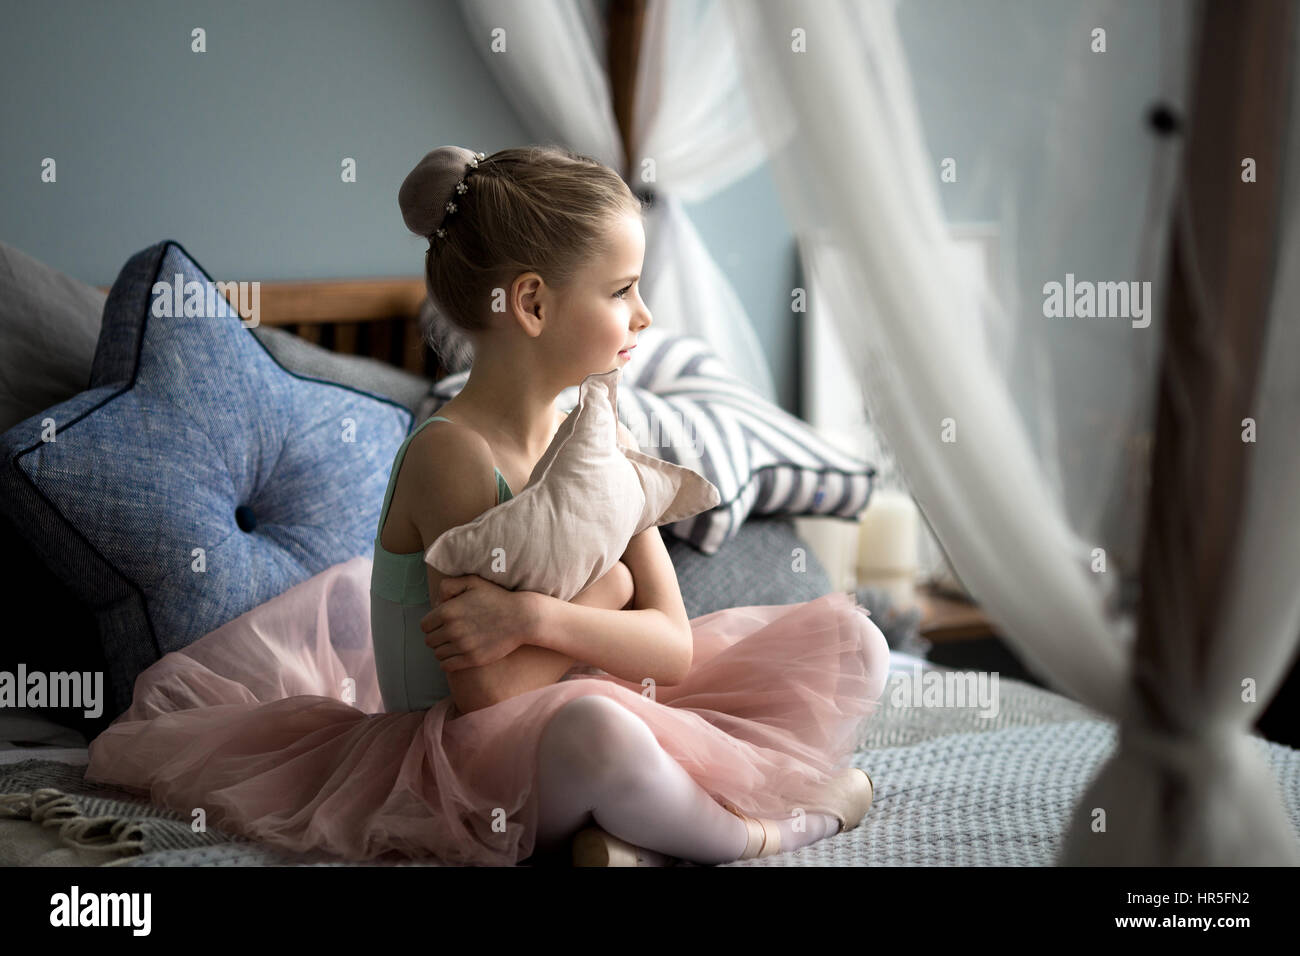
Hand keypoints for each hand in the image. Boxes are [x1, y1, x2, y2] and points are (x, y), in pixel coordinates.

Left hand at [420, 575, 536, 671]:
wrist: (522, 618)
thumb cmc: (497, 598)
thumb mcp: (473, 582)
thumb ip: (449, 586)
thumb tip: (436, 602)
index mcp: (448, 611)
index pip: (425, 626)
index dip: (432, 624)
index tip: (442, 624)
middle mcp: (452, 630)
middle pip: (429, 641)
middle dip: (437, 637)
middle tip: (450, 634)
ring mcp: (462, 646)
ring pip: (437, 654)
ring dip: (443, 649)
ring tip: (455, 644)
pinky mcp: (472, 659)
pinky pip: (447, 666)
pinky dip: (448, 662)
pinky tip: (457, 654)